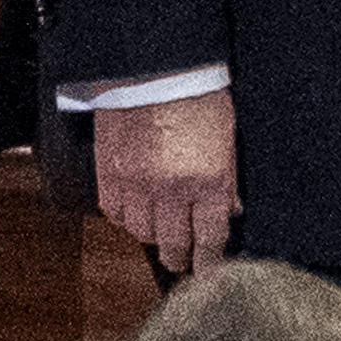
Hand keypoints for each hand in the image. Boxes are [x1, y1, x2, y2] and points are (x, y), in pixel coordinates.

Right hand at [93, 89, 238, 274]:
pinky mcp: (109, 174)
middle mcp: (172, 189)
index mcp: (208, 180)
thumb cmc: (197, 94)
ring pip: (142, 233)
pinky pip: (115, 214)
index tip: (210, 273)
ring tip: (160, 235)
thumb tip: (230, 210)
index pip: (210, 239)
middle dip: (182, 259)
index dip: (210, 263)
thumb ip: (228, 179)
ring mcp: (137, 184)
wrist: (154, 67)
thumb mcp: (226, 137)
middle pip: (174, 244)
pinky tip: (136, 212)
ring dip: (153, 238)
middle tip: (184, 263)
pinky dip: (126, 218)